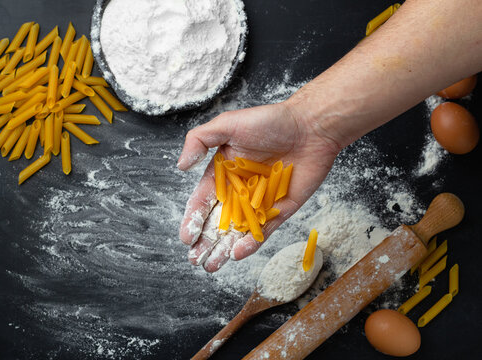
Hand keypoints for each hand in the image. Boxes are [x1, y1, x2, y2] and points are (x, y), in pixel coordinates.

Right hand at [177, 101, 339, 271]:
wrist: (311, 127)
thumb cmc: (270, 121)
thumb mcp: (227, 123)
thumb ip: (199, 140)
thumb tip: (179, 166)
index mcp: (223, 173)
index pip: (203, 200)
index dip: (193, 219)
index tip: (186, 237)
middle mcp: (239, 190)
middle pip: (217, 221)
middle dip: (205, 241)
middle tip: (194, 259)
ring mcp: (259, 202)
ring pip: (237, 231)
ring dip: (223, 249)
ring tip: (210, 266)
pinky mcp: (280, 210)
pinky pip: (263, 230)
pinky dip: (250, 243)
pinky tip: (236, 253)